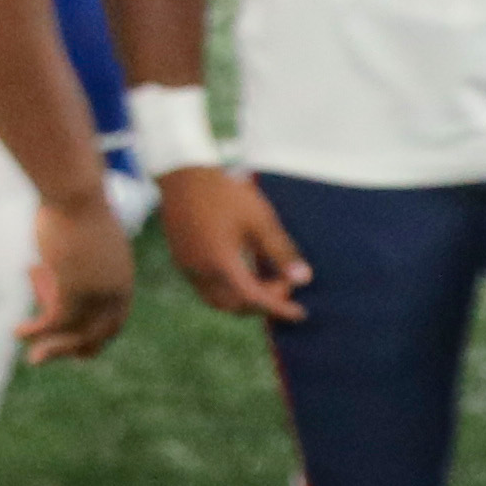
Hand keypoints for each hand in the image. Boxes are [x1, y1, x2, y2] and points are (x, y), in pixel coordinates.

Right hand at [19, 188, 137, 364]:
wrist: (73, 190)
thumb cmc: (73, 199)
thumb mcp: (80, 232)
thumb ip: (76, 252)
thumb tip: (59, 252)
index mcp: (122, 274)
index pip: (116, 316)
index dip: (97, 332)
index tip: (75, 341)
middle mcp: (117, 289)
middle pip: (102, 333)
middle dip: (78, 349)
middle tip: (54, 356)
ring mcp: (98, 293)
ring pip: (78, 335)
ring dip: (54, 350)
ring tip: (33, 359)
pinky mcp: (75, 292)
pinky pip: (53, 323)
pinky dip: (36, 332)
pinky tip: (18, 331)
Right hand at [149, 162, 307, 322]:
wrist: (183, 174)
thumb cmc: (224, 193)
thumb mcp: (259, 219)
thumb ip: (280, 251)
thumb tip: (303, 279)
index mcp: (221, 262)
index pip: (254, 298)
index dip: (278, 308)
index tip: (299, 312)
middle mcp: (200, 271)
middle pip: (234, 306)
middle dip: (261, 303)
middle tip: (283, 283)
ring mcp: (187, 267)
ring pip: (217, 300)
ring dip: (243, 298)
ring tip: (264, 278)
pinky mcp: (182, 260)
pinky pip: (206, 287)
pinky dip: (228, 288)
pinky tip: (243, 268)